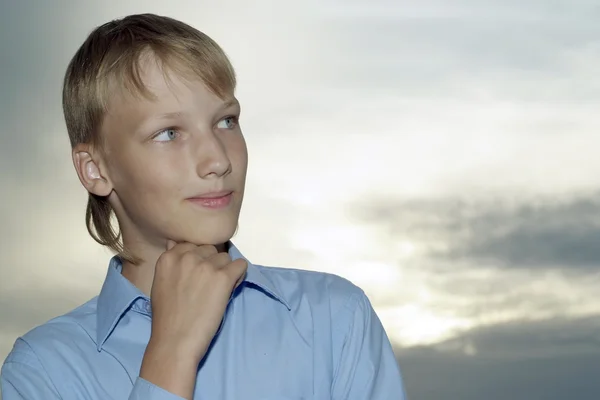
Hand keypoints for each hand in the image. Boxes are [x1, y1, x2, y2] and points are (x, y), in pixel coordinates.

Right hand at [139, 241, 246, 398]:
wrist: (175, 341)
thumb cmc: (167, 317)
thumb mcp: (160, 282)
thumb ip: (171, 262)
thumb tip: (175, 243)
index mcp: (169, 257)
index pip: (193, 245)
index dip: (199, 260)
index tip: (199, 275)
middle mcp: (187, 256)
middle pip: (211, 250)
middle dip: (212, 264)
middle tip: (209, 285)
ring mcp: (206, 266)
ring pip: (226, 258)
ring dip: (225, 271)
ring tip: (218, 290)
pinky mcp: (223, 277)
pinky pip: (241, 265)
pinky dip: (239, 276)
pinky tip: (230, 289)